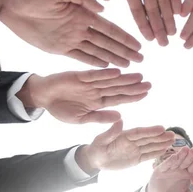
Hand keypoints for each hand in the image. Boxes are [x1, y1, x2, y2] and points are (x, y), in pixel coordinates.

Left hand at [0, 0, 142, 67]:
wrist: (9, 1)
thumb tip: (103, 9)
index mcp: (82, 12)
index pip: (109, 28)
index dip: (124, 38)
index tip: (138, 45)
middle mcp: (80, 27)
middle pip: (107, 42)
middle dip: (124, 51)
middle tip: (140, 60)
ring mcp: (70, 38)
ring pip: (97, 51)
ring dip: (113, 59)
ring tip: (128, 66)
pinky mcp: (58, 47)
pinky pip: (80, 57)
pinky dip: (94, 63)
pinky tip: (106, 68)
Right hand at [17, 69, 150, 123]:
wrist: (43, 98)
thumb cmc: (61, 109)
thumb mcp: (81, 119)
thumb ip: (100, 117)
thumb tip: (120, 118)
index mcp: (98, 102)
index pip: (119, 98)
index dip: (132, 96)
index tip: (146, 94)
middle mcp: (97, 90)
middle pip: (119, 88)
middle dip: (134, 86)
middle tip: (149, 83)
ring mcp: (89, 82)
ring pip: (110, 80)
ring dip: (124, 78)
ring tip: (139, 76)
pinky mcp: (79, 75)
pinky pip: (94, 75)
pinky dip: (105, 74)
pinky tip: (117, 72)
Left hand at [76, 121, 173, 171]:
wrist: (95, 160)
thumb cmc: (96, 148)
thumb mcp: (101, 140)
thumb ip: (111, 132)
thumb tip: (120, 121)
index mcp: (125, 134)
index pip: (140, 132)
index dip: (150, 131)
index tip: (162, 128)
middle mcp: (132, 141)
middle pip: (148, 138)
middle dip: (160, 137)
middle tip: (173, 134)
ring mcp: (135, 149)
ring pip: (150, 146)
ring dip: (161, 144)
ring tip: (173, 141)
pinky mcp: (136, 158)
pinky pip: (148, 155)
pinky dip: (156, 153)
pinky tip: (165, 150)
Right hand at [94, 0, 179, 45]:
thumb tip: (106, 2)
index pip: (136, 8)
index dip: (141, 24)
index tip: (146, 41)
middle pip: (152, 8)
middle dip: (157, 27)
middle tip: (164, 45)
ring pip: (165, 0)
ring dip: (169, 17)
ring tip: (174, 35)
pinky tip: (180, 13)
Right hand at [146, 148, 192, 191]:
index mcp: (187, 174)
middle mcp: (180, 169)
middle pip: (186, 161)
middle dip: (191, 155)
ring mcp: (171, 168)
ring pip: (177, 160)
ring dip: (181, 155)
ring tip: (186, 149)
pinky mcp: (161, 169)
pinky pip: (166, 164)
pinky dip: (170, 161)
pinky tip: (174, 156)